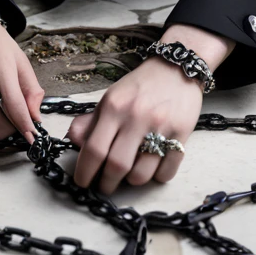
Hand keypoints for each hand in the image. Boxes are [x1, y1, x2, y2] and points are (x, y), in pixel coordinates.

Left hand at [65, 24, 233, 193]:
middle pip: (116, 166)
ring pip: (141, 174)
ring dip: (132, 181)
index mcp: (114, 106)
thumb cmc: (140, 86)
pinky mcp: (182, 133)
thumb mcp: (111, 98)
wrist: (177, 67)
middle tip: (104, 186)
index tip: (82, 181)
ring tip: (129, 174)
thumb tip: (73, 140)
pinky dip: (156, 177)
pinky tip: (152, 167)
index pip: (94, 149)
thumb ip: (91, 121)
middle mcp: (136, 116)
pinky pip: (166, 172)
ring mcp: (161, 126)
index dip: (85, 172)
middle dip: (107, 183)